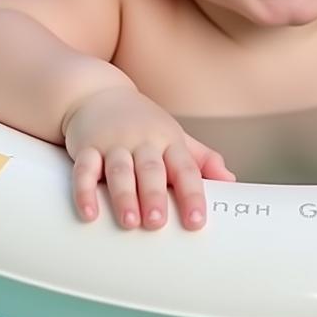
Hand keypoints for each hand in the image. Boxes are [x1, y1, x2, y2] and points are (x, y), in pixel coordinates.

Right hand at [61, 87, 235, 230]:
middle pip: (151, 169)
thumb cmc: (143, 124)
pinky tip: (90, 213)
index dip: (193, 195)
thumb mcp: (176, 137)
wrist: (97, 93)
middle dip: (154, 196)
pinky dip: (84, 191)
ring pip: (119, 170)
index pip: (185, 169)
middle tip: (157, 223)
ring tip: (129, 222)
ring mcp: (113, 143)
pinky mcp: (87, 147)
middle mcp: (142, 141)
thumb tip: (231, 181)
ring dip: (124, 196)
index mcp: (169, 141)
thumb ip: (202, 160)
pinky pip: (84, 169)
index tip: (197, 221)